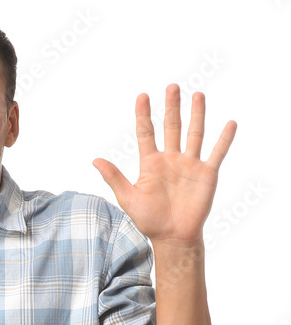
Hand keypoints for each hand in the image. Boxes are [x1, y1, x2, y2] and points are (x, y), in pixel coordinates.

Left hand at [92, 84, 236, 245]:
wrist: (172, 237)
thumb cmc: (149, 220)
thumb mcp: (128, 198)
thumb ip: (114, 178)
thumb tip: (95, 160)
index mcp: (151, 163)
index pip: (146, 132)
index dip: (144, 115)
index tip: (142, 96)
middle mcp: (171, 159)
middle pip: (172, 127)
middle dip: (172, 107)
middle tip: (172, 87)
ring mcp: (190, 165)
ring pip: (194, 134)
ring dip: (196, 115)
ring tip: (198, 95)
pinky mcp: (206, 174)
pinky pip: (217, 153)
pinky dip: (224, 139)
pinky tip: (230, 123)